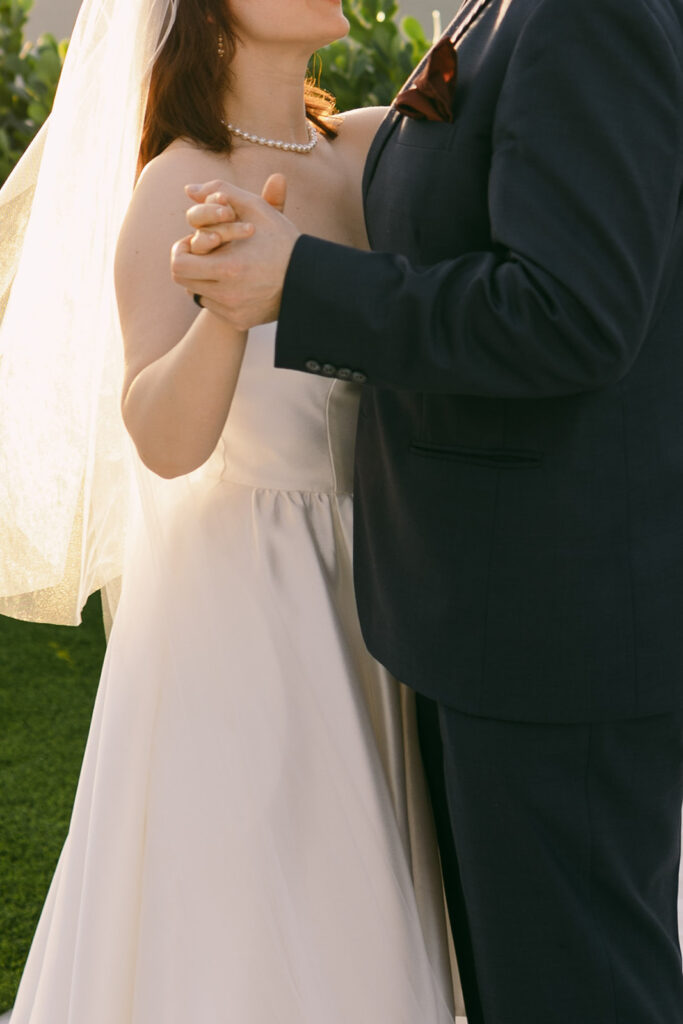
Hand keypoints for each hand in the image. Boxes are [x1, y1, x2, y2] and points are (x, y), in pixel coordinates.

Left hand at [171, 174, 298, 328]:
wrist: (311, 280)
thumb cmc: (282, 240)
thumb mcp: (256, 208)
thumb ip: (221, 190)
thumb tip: (188, 189)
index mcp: (229, 268)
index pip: (178, 264)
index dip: (180, 250)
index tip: (191, 241)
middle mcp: (228, 296)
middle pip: (183, 282)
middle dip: (188, 264)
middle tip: (201, 253)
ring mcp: (233, 312)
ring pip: (197, 294)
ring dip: (203, 278)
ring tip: (221, 265)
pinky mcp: (239, 322)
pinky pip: (214, 308)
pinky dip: (218, 294)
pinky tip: (235, 282)